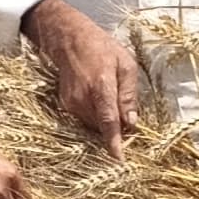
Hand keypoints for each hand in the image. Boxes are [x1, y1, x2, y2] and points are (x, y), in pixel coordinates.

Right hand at [22, 0, 140, 157]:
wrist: (69, 39)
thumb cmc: (102, 48)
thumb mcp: (126, 64)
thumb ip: (129, 95)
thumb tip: (132, 123)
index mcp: (101, 86)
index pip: (109, 120)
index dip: (114, 142)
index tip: (119, 159)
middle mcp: (83, 98)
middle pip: (102, 127)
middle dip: (116, 131)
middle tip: (127, 120)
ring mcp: (71, 103)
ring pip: (93, 126)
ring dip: (106, 124)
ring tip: (112, 103)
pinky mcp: (65, 105)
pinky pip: (85, 119)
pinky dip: (96, 117)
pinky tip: (99, 101)